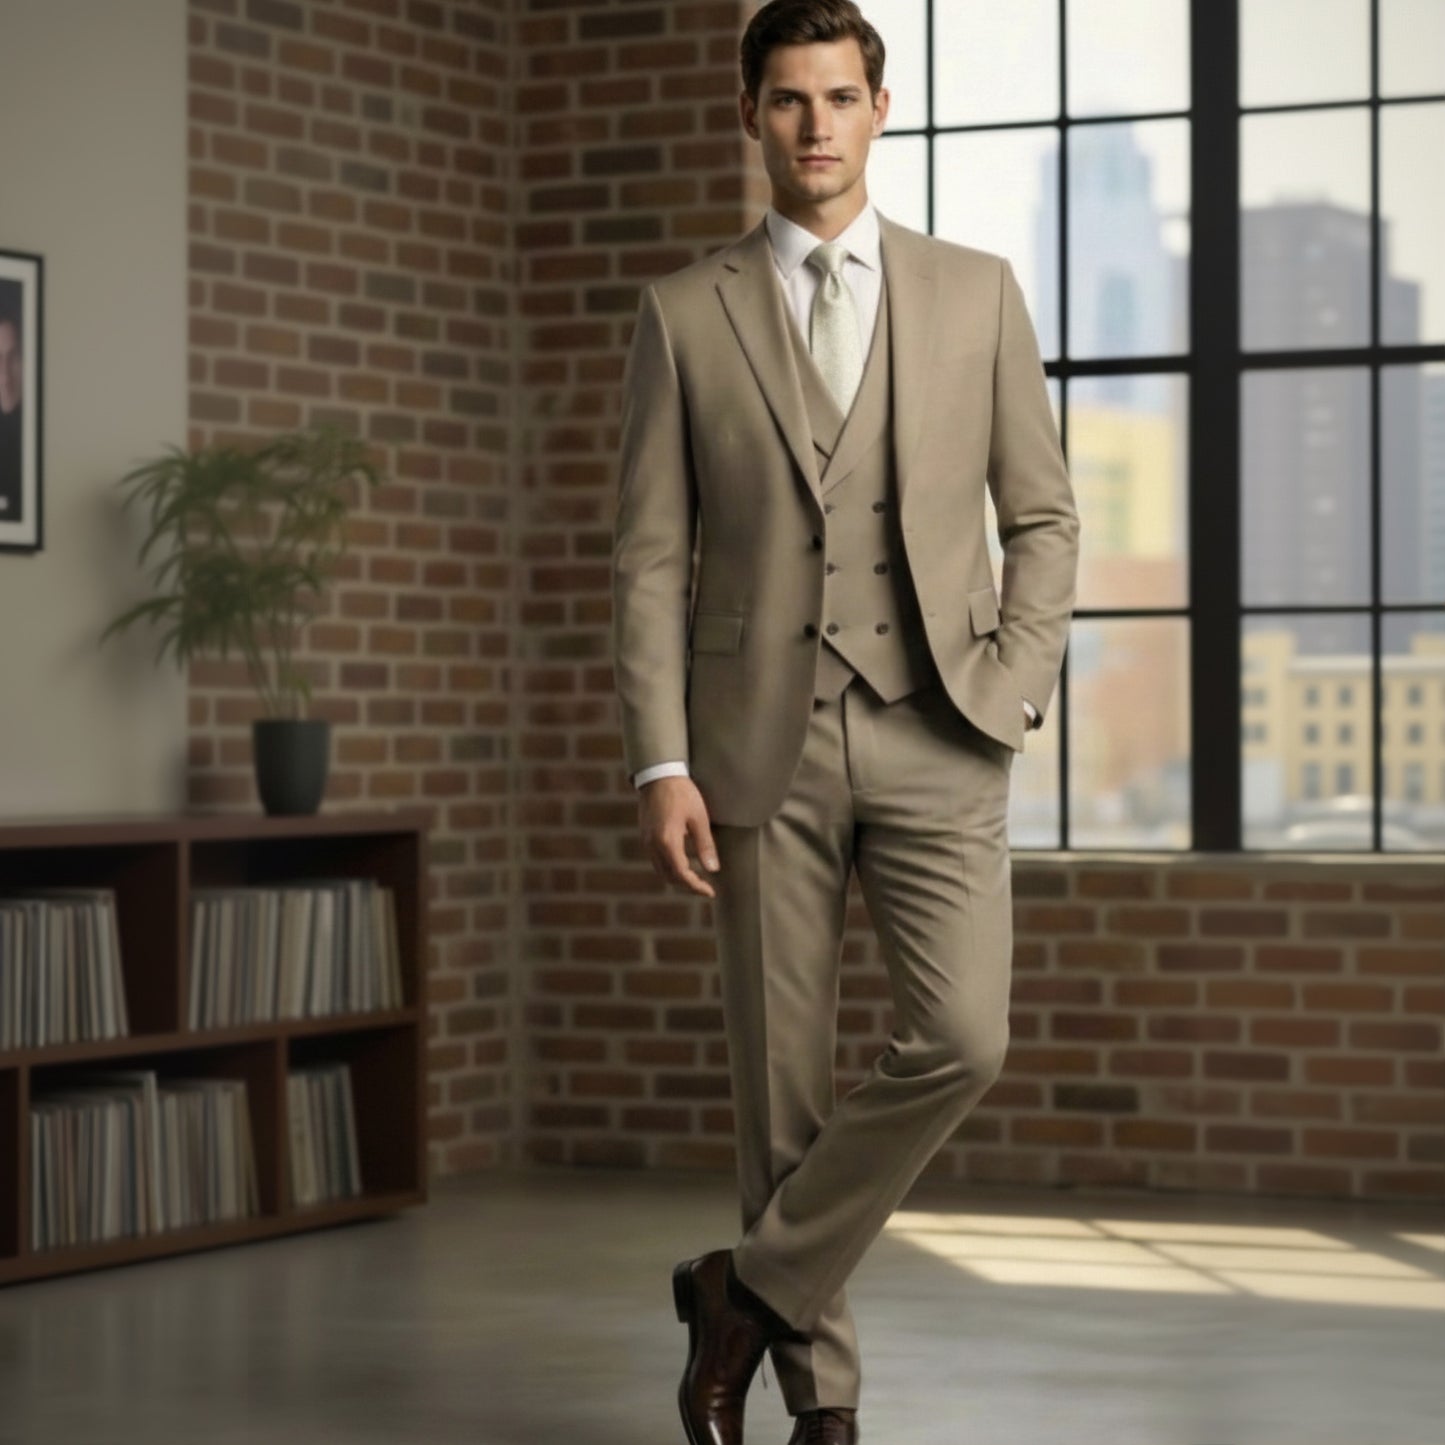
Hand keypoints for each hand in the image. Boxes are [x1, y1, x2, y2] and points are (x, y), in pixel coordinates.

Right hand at [638, 775, 719, 898]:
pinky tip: (683, 861)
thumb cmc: (682, 793)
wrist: (659, 774)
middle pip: (669, 876)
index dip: (696, 886)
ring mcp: (646, 841)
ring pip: (661, 870)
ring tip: (696, 876)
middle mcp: (653, 845)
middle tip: (705, 886)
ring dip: (677, 877)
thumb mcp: (699, 818)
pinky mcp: (645, 835)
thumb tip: (713, 869)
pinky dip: (669, 866)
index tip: (710, 892)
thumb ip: (705, 845)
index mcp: (667, 842)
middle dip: (687, 885)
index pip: (681, 874)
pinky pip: (656, 859)